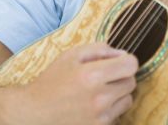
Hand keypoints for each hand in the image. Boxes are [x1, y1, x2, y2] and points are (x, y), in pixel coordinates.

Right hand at [22, 42, 137, 124]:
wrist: (36, 111)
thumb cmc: (53, 80)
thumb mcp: (71, 55)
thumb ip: (99, 49)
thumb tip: (122, 54)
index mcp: (92, 75)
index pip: (130, 65)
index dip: (126, 60)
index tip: (118, 62)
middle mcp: (100, 98)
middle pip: (131, 82)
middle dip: (121, 76)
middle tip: (104, 76)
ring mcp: (101, 117)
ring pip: (128, 100)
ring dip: (118, 94)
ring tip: (98, 92)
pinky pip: (118, 115)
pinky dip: (111, 109)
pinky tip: (94, 105)